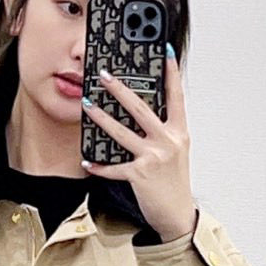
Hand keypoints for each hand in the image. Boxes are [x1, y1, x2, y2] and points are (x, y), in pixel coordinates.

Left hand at [80, 47, 197, 243]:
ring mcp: (154, 157)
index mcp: (179, 132)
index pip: (176, 96)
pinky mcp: (139, 175)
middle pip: (141, 109)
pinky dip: (99, 165)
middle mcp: (168, 141)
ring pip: (122, 132)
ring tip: (87, 105)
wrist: (177, 214)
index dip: (171, 73)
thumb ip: (164, 131)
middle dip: (121, 90)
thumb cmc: (174, 182)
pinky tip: (87, 161)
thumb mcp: (176, 151)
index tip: (165, 51)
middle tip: (105, 76)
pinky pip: (114, 167)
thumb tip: (144, 112)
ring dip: (101, 118)